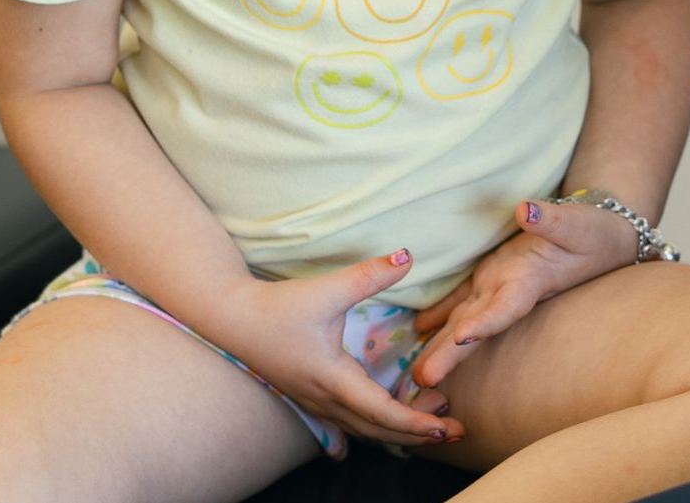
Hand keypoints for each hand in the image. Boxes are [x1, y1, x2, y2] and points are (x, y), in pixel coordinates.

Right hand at [220, 250, 466, 449]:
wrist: (234, 319)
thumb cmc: (279, 307)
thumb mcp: (328, 289)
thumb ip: (369, 274)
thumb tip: (408, 256)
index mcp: (334, 380)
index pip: (382, 412)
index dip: (417, 423)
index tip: (446, 427)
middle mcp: (327, 399)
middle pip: (379, 430)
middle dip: (419, 434)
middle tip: (456, 431)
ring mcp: (317, 402)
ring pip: (365, 429)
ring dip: (399, 430)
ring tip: (433, 420)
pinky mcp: (312, 395)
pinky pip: (349, 422)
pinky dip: (375, 426)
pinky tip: (383, 430)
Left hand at [409, 197, 638, 390]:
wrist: (601, 239)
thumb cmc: (593, 232)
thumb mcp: (577, 223)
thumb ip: (551, 219)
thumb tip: (525, 209)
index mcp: (532, 282)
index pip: (507, 308)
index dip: (486, 323)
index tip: (462, 337)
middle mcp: (511, 291)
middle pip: (476, 326)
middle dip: (450, 354)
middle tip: (422, 380)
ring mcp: (499, 285)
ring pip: (463, 318)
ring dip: (439, 344)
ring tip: (414, 371)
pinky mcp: (492, 274)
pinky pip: (461, 297)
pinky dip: (440, 312)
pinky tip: (418, 328)